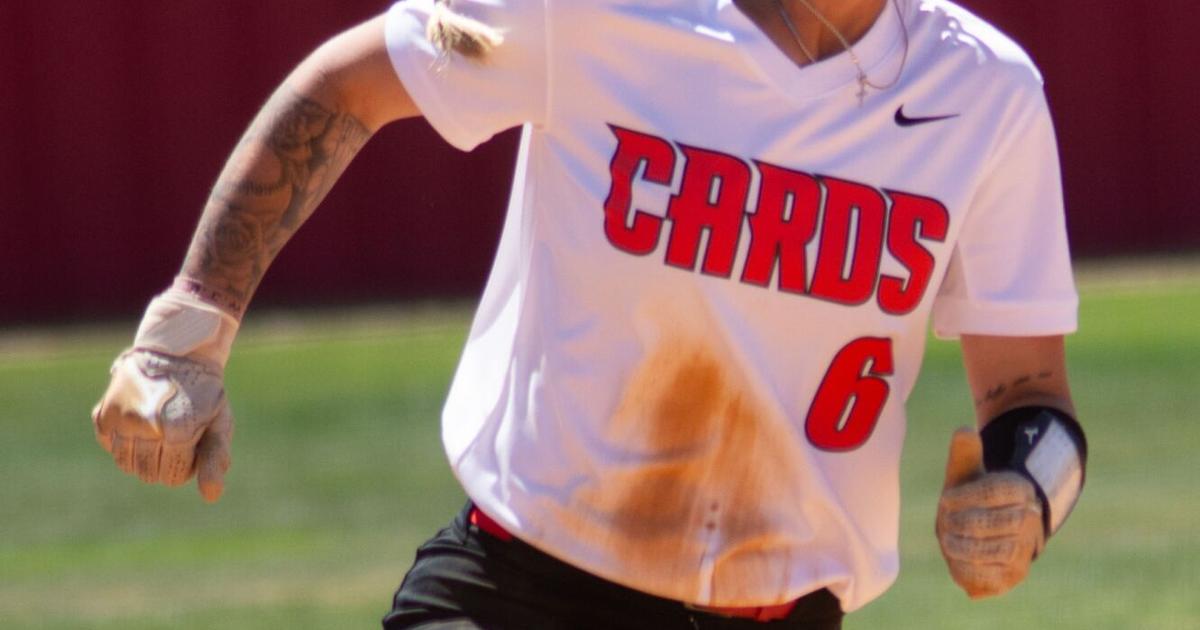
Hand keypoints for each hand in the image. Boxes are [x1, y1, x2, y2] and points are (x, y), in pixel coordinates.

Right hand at [91, 285, 239, 501]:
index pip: (171, 477)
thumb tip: (211, 496)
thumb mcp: (219, 424)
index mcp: (177, 431)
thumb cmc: (205, 394)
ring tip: (158, 432)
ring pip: (125, 464)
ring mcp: (121, 418)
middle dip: (163, 463)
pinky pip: (108, 444)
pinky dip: (121, 442)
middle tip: (175, 437)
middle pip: (147, 474)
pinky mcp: (104, 411)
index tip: (192, 445)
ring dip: (141, 456)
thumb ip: (214, 459)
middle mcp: (145, 426)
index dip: (184, 467)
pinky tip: (138, 424)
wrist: (178, 352)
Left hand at [936, 428, 1044, 598]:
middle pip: (989, 523)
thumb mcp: (966, 472)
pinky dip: (967, 569)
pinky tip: (955, 559)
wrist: (986, 532)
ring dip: (961, 547)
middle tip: (944, 523)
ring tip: (948, 540)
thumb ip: (964, 452)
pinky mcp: (1014, 576)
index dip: (964, 497)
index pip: (994, 490)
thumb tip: (964, 431)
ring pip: (991, 551)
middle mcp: (1030, 519)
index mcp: (1020, 488)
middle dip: (959, 523)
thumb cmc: (971, 496)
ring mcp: (1025, 549)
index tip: (944, 499)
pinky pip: (989, 577)